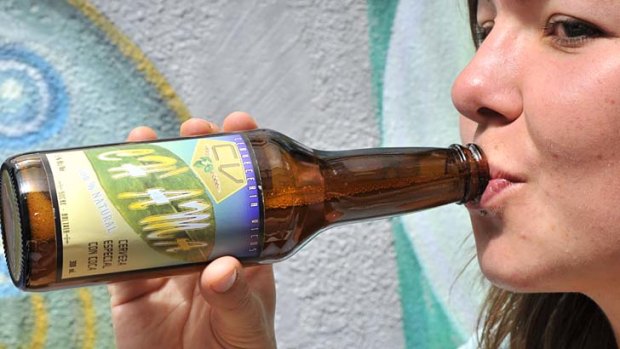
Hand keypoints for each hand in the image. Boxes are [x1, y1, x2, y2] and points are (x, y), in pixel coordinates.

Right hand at [108, 112, 276, 348]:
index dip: (239, 159)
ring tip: (143, 140)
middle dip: (193, 154)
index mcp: (243, 251)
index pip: (245, 196)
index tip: (237, 126)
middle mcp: (205, 248)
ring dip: (146, 173)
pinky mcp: (133, 283)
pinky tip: (102, 190)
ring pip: (155, 208)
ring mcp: (167, 261)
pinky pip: (117, 249)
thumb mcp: (246, 326)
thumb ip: (237, 299)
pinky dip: (107, 222)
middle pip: (198, 190)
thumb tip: (221, 268)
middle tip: (191, 127)